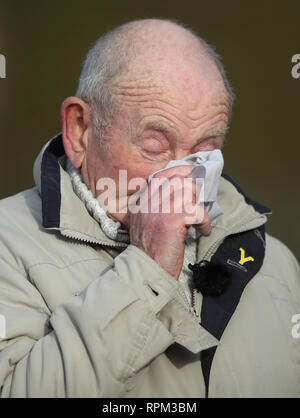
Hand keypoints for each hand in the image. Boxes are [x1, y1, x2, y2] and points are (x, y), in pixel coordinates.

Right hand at [128, 165, 210, 279]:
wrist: (146, 271)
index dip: (179, 172)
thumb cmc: (150, 251)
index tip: (192, 175)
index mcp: (141, 203)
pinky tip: (202, 231)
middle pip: (177, 181)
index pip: (160, 176)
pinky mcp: (171, 222)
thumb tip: (179, 196)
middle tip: (200, 201)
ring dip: (199, 206)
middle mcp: (148, 203)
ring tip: (200, 220)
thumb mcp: (144, 225)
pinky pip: (196, 211)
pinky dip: (204, 221)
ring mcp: (159, 211)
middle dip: (194, 188)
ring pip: (188, 193)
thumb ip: (153, 209)